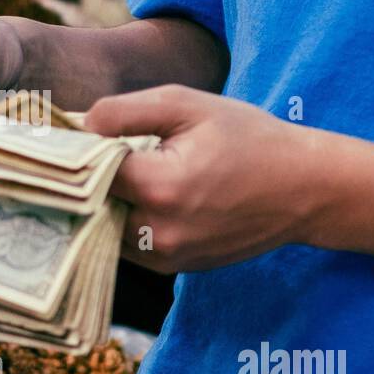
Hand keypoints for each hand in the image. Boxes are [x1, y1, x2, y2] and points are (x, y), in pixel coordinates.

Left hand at [84, 85, 327, 272]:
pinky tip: (134, 195)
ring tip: (111, 172)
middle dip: (83, 179)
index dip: (75, 148)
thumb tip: (78, 124)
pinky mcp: (172, 268)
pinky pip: (126, 245)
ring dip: (101, 202)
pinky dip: (121, 220)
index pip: (87, 171)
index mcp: (159, 186)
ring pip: (103, 229)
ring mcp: (165, 257)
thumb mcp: (188, 105)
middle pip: (90, 205)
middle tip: (83, 152)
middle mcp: (157, 231)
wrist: (305, 190)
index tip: (68, 132)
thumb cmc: (249, 138)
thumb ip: (125, 111)